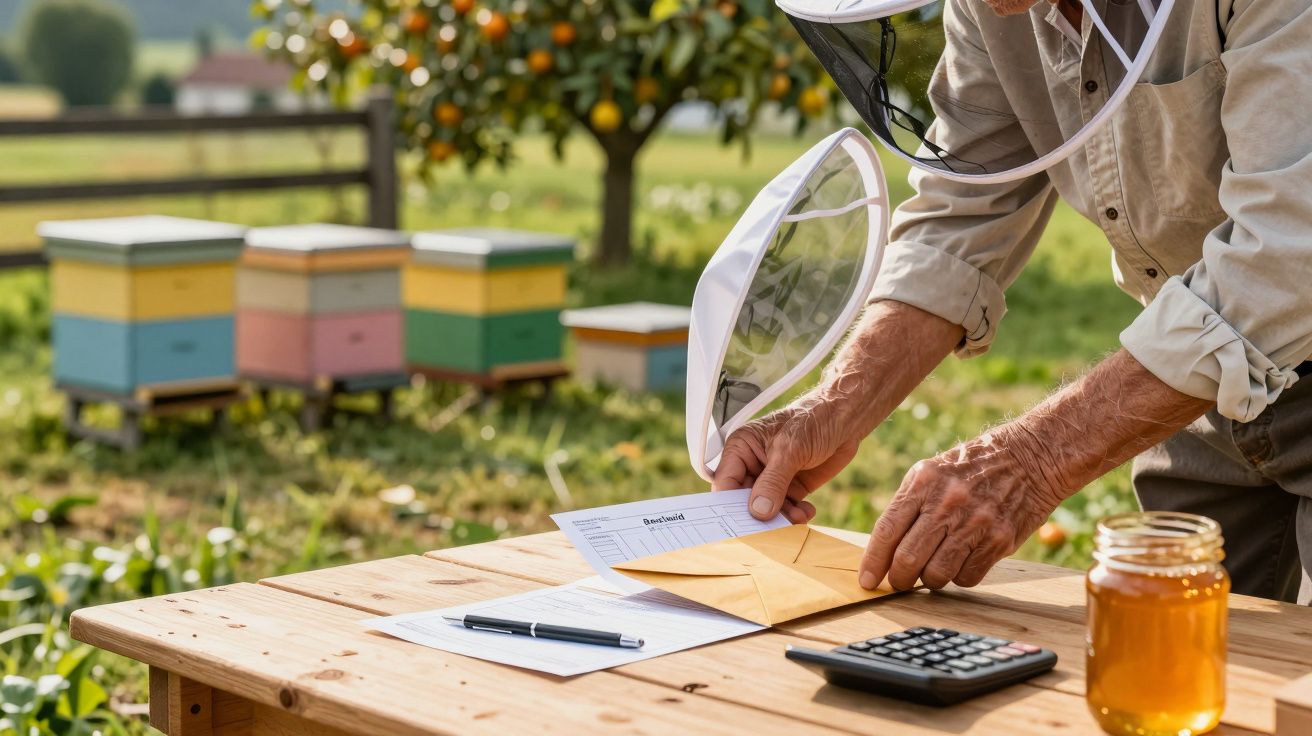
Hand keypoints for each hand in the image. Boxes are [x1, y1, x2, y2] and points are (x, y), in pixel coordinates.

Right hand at [711, 395, 863, 523]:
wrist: (845, 418)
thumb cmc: (815, 419)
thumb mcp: (790, 450)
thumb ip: (772, 482)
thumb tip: (758, 511)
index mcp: (742, 448)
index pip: (725, 483)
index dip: (730, 505)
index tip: (741, 524)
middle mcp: (753, 464)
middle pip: (744, 501)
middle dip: (758, 516)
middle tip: (771, 528)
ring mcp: (772, 478)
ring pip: (766, 510)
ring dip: (780, 518)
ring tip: (796, 517)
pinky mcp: (790, 488)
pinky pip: (785, 510)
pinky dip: (794, 516)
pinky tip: (805, 511)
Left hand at [857, 428, 1065, 590]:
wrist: (1029, 458)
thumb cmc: (971, 468)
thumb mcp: (931, 472)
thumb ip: (908, 505)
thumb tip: (883, 550)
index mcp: (923, 482)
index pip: (887, 530)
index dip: (873, 561)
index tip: (866, 581)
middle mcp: (947, 502)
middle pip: (908, 558)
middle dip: (898, 579)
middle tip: (899, 582)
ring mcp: (975, 522)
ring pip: (936, 575)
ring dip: (929, 580)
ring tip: (933, 568)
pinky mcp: (999, 540)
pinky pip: (967, 577)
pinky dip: (959, 576)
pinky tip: (963, 560)